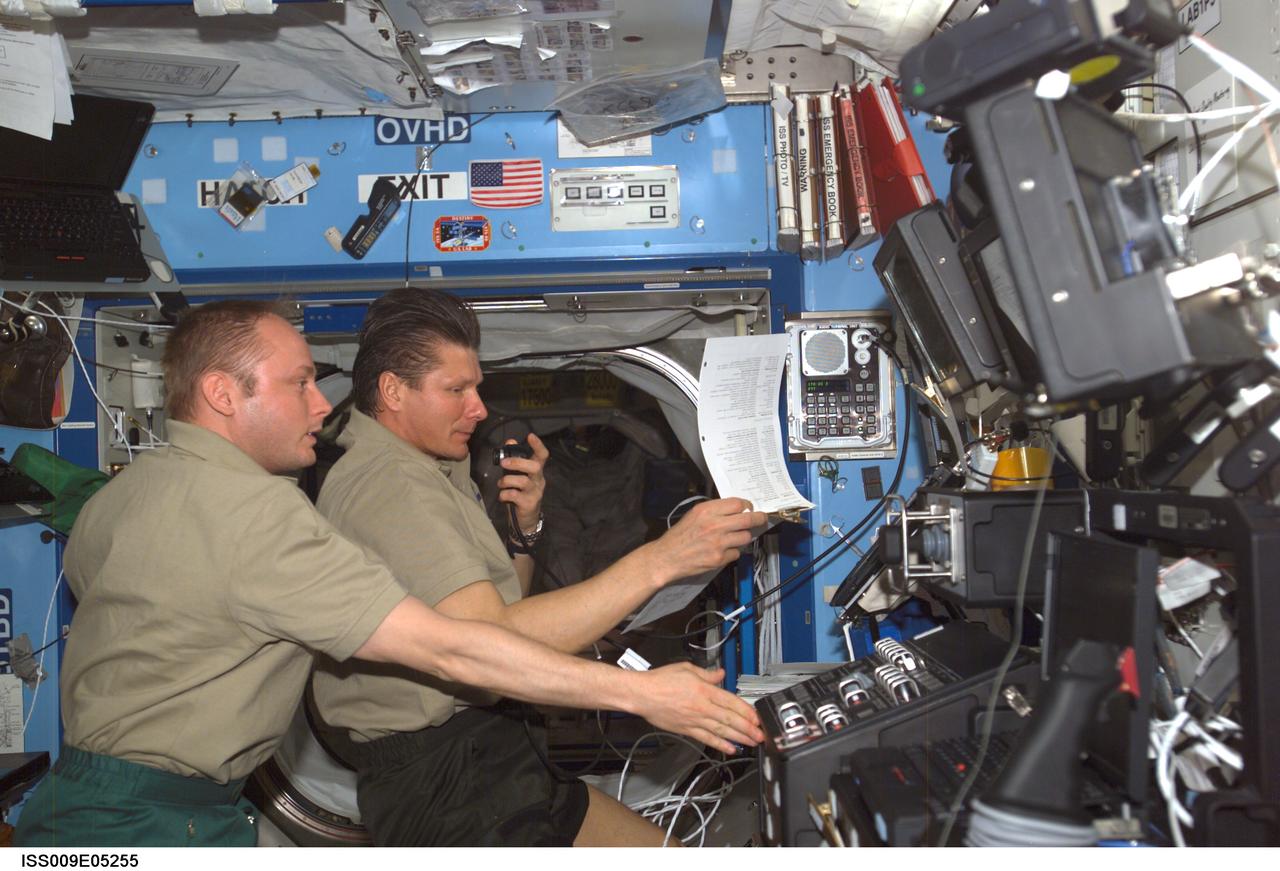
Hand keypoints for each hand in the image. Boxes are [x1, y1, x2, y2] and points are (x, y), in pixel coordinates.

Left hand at [498, 433, 547, 531]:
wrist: (526, 519)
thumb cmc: (521, 494)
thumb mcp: (518, 476)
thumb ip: (515, 460)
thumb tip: (510, 441)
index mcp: (537, 472)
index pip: (542, 456)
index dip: (538, 445)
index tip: (530, 436)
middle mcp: (539, 480)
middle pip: (534, 467)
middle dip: (517, 463)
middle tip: (503, 463)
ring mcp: (535, 492)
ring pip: (523, 481)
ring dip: (506, 481)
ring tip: (500, 484)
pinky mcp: (529, 504)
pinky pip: (515, 495)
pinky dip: (504, 494)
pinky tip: (502, 496)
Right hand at [630, 665, 763, 753]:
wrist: (642, 694)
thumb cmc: (661, 680)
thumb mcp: (687, 668)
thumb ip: (707, 674)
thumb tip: (721, 674)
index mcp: (704, 690)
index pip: (731, 701)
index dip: (747, 711)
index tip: (757, 717)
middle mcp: (702, 706)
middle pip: (730, 719)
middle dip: (748, 728)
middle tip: (761, 735)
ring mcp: (695, 720)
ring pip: (722, 730)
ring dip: (739, 738)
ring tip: (752, 743)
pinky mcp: (687, 730)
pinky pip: (707, 738)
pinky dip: (720, 744)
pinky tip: (730, 748)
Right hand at [650, 498, 768, 584]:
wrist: (667, 557)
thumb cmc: (680, 536)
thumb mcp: (694, 514)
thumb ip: (714, 510)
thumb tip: (736, 509)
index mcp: (707, 510)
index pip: (737, 503)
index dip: (746, 505)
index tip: (749, 507)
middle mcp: (714, 525)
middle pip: (748, 519)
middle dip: (759, 518)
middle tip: (761, 518)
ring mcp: (718, 543)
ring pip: (746, 537)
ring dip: (743, 537)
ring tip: (734, 537)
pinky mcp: (719, 558)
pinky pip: (736, 552)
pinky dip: (732, 551)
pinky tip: (722, 550)